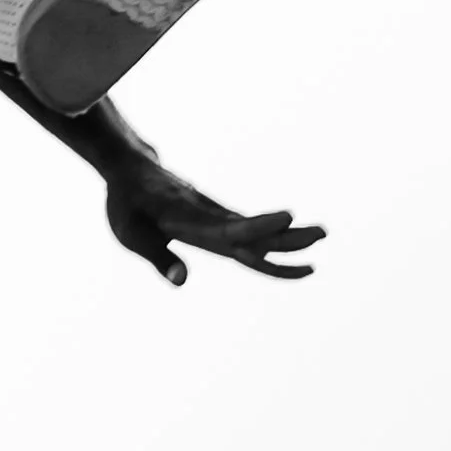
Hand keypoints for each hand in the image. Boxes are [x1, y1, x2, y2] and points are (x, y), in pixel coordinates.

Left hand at [104, 151, 325, 285]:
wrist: (130, 168)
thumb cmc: (127, 204)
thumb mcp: (131, 233)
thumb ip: (159, 256)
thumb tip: (183, 281)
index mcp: (193, 222)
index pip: (232, 229)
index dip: (260, 228)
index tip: (289, 218)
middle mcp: (211, 217)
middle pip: (255, 231)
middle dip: (289, 237)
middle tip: (323, 233)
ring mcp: (216, 215)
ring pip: (256, 229)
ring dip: (287, 236)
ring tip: (321, 234)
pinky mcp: (215, 216)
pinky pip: (248, 228)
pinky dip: (270, 235)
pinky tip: (290, 239)